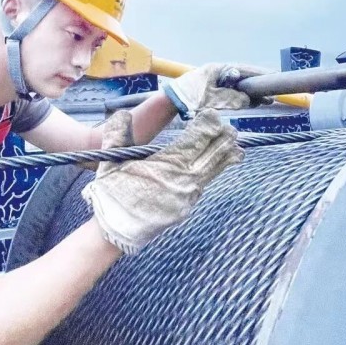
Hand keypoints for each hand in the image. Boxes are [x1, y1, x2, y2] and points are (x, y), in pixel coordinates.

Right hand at [82, 109, 243, 253]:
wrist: (115, 231)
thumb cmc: (111, 195)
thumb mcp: (109, 162)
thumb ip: (117, 134)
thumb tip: (123, 114)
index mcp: (166, 165)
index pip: (196, 140)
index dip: (207, 126)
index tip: (213, 115)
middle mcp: (182, 181)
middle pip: (211, 155)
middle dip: (222, 140)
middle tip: (231, 128)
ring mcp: (187, 197)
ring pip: (212, 172)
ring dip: (223, 157)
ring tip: (236, 146)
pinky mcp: (186, 208)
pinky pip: (202, 185)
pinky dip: (212, 173)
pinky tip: (216, 167)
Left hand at [162, 63, 269, 117]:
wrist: (170, 101)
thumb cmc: (190, 97)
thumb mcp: (213, 99)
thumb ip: (233, 98)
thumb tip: (249, 99)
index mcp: (218, 68)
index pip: (243, 69)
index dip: (259, 73)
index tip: (272, 76)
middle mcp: (217, 71)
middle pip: (242, 76)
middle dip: (257, 85)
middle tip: (271, 92)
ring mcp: (214, 80)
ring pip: (237, 84)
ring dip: (250, 92)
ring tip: (265, 99)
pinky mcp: (211, 89)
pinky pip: (231, 90)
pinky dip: (241, 96)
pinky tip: (250, 102)